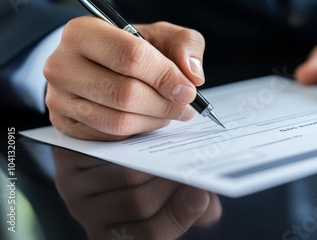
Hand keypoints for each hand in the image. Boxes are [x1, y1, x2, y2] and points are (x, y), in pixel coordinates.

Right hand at [44, 16, 206, 140]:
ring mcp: (58, 97)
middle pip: (125, 94)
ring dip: (154, 120)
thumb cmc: (130, 47)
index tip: (188, 90)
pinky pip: (110, 136)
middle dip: (164, 104)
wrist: (95, 63)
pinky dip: (138, 130)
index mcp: (83, 32)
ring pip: (118, 121)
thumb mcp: (160, 34)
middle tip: (185, 105)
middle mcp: (62, 64)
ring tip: (170, 111)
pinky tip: (149, 118)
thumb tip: (193, 75)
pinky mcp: (64, 123)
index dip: (166, 76)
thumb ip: (184, 44)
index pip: (131, 57)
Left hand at [53, 148, 221, 239]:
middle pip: (137, 203)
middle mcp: (91, 220)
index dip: (179, 215)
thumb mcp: (171, 203)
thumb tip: (202, 196)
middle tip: (193, 163)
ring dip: (155, 159)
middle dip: (172, 182)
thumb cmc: (146, 187)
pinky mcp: (67, 161)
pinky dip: (132, 139)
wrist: (107, 160)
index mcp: (116, 237)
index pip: (149, 234)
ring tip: (176, 147)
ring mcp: (74, 191)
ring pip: (122, 175)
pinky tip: (151, 134)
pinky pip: (106, 148)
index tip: (201, 194)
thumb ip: (190, 205)